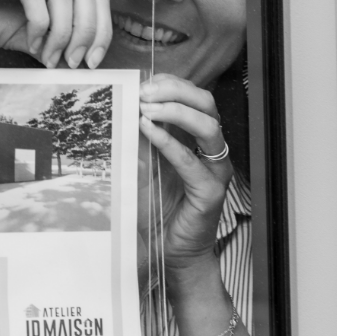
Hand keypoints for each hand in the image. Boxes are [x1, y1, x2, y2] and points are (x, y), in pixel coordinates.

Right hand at [0, 0, 111, 68]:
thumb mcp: (23, 37)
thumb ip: (51, 42)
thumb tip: (78, 60)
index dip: (101, 27)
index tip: (92, 59)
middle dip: (87, 30)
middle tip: (74, 61)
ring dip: (63, 29)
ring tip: (51, 55)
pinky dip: (39, 20)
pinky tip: (32, 40)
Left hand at [137, 74, 232, 291]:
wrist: (169, 253)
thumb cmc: (157, 209)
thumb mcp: (141, 165)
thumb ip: (137, 138)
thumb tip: (122, 107)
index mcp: (197, 139)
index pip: (194, 97)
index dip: (171, 84)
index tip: (143, 83)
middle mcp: (211, 151)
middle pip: (207, 103)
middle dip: (175, 91)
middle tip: (144, 93)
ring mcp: (214, 171)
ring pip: (208, 126)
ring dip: (175, 111)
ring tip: (146, 110)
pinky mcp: (209, 193)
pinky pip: (192, 162)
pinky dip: (169, 142)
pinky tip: (148, 131)